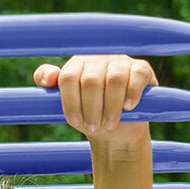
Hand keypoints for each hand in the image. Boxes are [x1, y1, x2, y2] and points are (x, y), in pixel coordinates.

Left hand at [34, 55, 154, 136]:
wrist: (119, 130)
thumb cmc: (89, 115)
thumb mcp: (66, 104)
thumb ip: (47, 85)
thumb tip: (50, 76)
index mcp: (77, 64)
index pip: (67, 77)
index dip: (70, 102)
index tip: (75, 122)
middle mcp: (98, 58)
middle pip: (90, 81)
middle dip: (90, 109)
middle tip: (93, 126)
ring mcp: (121, 61)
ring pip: (114, 79)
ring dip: (111, 107)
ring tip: (108, 124)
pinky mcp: (141, 69)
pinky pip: (136, 76)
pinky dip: (131, 94)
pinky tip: (128, 107)